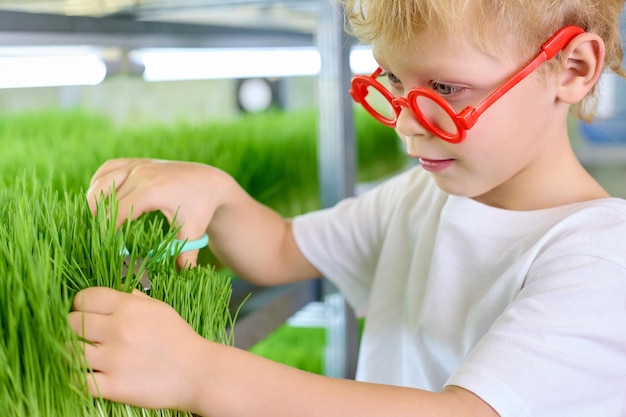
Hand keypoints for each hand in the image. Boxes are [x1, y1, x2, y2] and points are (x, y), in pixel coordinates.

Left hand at [68, 287, 210, 411]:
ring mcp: (114, 359)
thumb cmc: (179, 338)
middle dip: (72, 329)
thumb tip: (117, 293)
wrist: (197, 372)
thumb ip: (135, 299)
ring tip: (82, 356)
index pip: (84, 298)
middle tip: (83, 336)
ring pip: (68, 351)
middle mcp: (118, 330)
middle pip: (70, 323)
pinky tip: (84, 374)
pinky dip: (75, 378)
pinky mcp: (113, 386)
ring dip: (71, 353)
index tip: (85, 313)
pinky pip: (77, 381)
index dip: (80, 305)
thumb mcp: (160, 309)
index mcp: (129, 307)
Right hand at [87, 158, 230, 267]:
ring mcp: (138, 165)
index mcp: (152, 191)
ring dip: (95, 200)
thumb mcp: (193, 231)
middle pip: (103, 196)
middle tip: (99, 237)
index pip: (116, 211)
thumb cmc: (201, 207)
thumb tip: (182, 275)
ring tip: (97, 221)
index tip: (103, 246)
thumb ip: (186, 254)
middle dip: (97, 218)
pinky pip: (108, 168)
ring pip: (102, 181)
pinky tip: (102, 200)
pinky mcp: (136, 161)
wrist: (209, 181)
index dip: (106, 229)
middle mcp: (141, 174)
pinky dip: (100, 183)